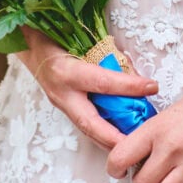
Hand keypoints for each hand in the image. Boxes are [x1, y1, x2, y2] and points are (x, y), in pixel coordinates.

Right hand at [16, 28, 158, 151]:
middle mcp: (62, 93)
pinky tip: (117, 135)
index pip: (103, 82)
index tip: (152, 87)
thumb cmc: (56, 36)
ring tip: (133, 145)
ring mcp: (61, 104)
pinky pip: (84, 124)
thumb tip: (135, 73)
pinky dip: (102, 132)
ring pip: (87, 129)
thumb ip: (107, 55)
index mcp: (67, 71)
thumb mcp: (82, 39)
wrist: (30, 44)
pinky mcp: (63, 108)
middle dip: (114, 138)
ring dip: (109, 140)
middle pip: (91, 123)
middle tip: (137, 146)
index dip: (129, 86)